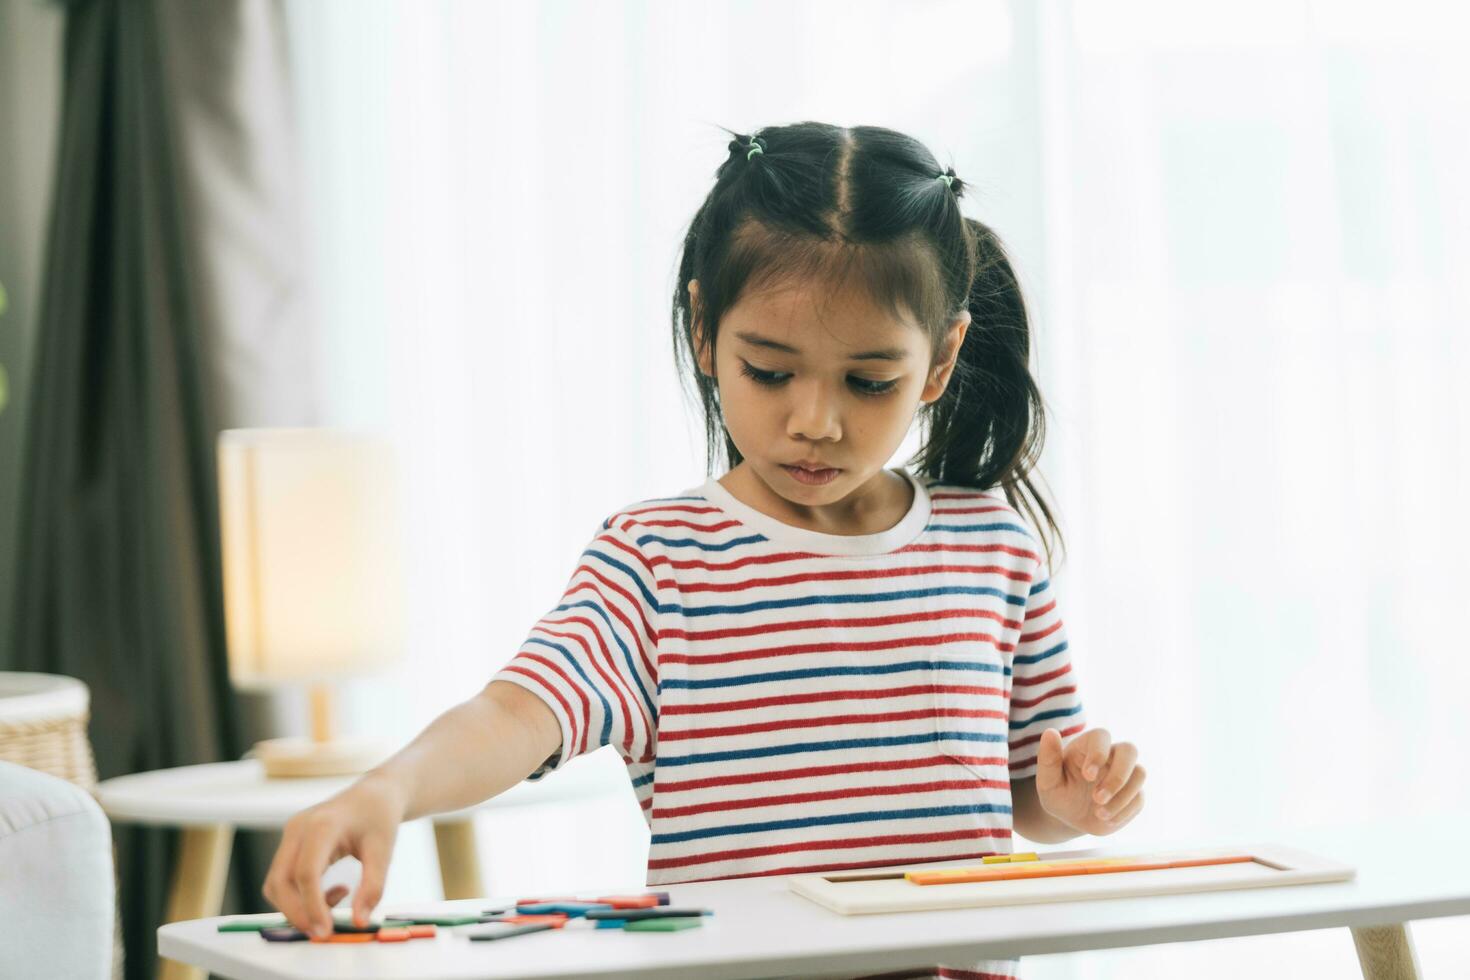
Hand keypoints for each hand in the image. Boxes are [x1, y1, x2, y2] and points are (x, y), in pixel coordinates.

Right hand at [263, 774, 405, 937]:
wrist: (374, 794)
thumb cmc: (379, 818)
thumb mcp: (384, 851)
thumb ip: (373, 887)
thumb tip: (360, 921)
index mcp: (323, 825)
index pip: (306, 873)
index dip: (312, 906)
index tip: (326, 931)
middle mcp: (298, 828)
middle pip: (280, 881)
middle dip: (297, 912)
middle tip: (324, 931)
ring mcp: (290, 834)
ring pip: (276, 883)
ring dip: (298, 905)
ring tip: (339, 898)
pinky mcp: (290, 843)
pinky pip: (283, 878)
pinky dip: (300, 895)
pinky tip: (333, 891)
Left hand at [1035, 727, 1144, 835]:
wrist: (1070, 818)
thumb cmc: (1058, 793)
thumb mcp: (1047, 780)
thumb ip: (1048, 758)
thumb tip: (1050, 732)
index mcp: (1088, 745)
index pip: (1102, 736)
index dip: (1098, 754)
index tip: (1087, 776)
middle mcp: (1111, 755)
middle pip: (1130, 750)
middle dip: (1117, 775)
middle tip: (1097, 798)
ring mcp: (1126, 774)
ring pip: (1140, 773)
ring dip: (1121, 796)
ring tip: (1099, 813)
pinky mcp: (1135, 794)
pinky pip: (1139, 798)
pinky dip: (1123, 811)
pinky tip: (1105, 819)